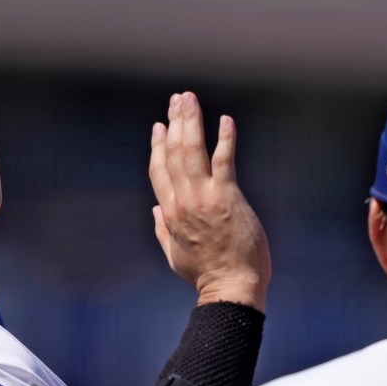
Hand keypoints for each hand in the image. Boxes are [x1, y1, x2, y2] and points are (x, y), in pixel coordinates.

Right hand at [149, 92, 270, 311]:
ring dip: (192, 122)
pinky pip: (225, 161)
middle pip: (174, 153)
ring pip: (193, 151)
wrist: (231, 287)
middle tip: (178, 99)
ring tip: (190, 99)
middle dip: (176, 122)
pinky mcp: (229, 198)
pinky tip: (225, 120)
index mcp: (170, 212)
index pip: (159, 170)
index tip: (159, 126)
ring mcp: (205, 198)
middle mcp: (183, 201)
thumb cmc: (205, 274)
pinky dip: (224, 138)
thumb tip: (155, 209)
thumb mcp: (174, 254)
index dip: (158, 146)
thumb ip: (162, 229)